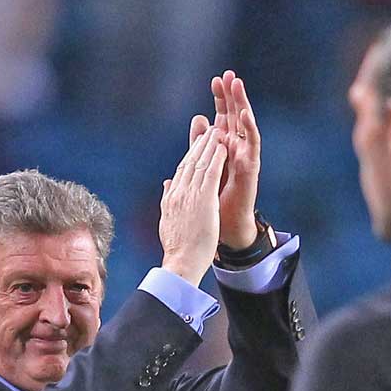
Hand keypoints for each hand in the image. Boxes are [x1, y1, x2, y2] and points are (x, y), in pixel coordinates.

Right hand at [159, 127, 227, 285]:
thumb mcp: (167, 219)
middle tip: (207, 130)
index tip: (196, 145)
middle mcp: (179, 192)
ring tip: (217, 132)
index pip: (181, 170)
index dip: (190, 155)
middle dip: (199, 144)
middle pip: (190, 162)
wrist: (181, 261)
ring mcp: (191, 195)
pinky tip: (223, 148)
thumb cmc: (177, 247)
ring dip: (209, 146)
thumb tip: (167, 184)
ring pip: (200, 163)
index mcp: (171, 197)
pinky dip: (217, 158)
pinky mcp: (204, 199)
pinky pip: (212, 173)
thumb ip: (168, 199)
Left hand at [188, 70, 260, 249]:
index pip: (223, 117)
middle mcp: (237, 149)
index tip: (215, 80)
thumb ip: (201, 143)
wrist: (225, 226)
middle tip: (229, 74)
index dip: (220, 99)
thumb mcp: (204, 166)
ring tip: (238, 85)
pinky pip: (252, 144)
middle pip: (235, 116)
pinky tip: (244, 114)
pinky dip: (249, 128)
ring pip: (246, 125)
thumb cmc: (216, 200)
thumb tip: (198, 117)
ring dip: (242, 105)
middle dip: (233, 96)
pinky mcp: (251, 167)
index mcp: (224, 148)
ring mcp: (246, 157)